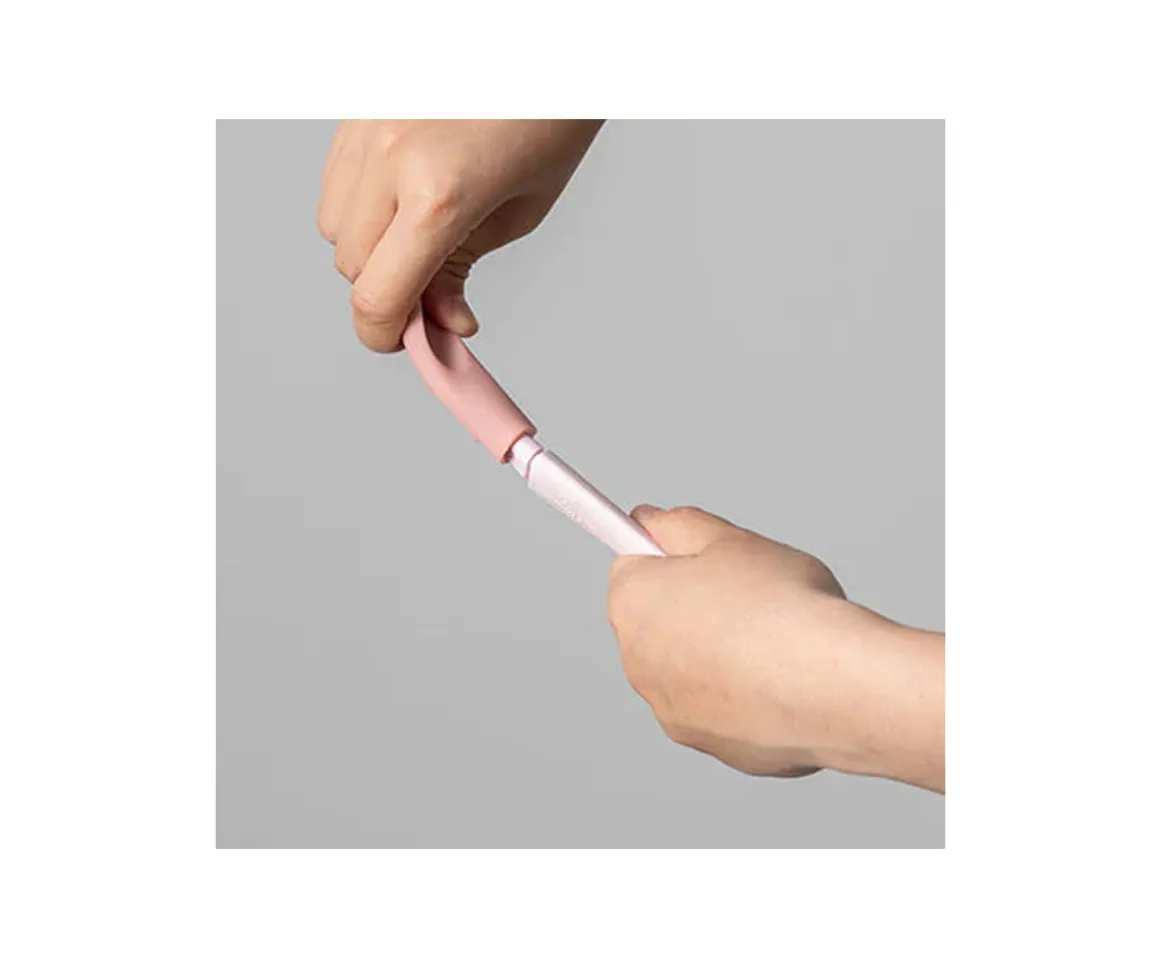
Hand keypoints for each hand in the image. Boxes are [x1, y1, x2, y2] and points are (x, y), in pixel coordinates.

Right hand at [317, 119, 603, 351]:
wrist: (543, 47)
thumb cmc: (547, 116)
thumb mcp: (520, 210)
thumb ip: (464, 270)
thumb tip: (440, 319)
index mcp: (439, 195)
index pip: (378, 296)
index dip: (384, 334)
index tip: (402, 342)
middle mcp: (389, 159)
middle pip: (351, 267)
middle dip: (387, 289)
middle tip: (434, 289)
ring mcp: (366, 129)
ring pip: (333, 227)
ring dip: (370, 248)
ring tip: (423, 232)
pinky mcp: (358, 110)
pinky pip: (335, 183)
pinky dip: (361, 206)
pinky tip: (404, 196)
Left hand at [607, 506, 944, 791]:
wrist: (834, 686)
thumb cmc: (785, 610)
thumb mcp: (730, 539)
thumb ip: (679, 526)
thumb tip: (651, 523)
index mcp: (632, 603)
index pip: (631, 566)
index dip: (670, 555)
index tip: (694, 554)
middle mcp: (637, 661)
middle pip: (660, 619)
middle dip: (697, 604)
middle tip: (749, 592)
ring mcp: (671, 709)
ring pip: (690, 667)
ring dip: (718, 652)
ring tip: (772, 638)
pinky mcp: (710, 745)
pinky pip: (721, 707)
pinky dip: (744, 693)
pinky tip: (782, 678)